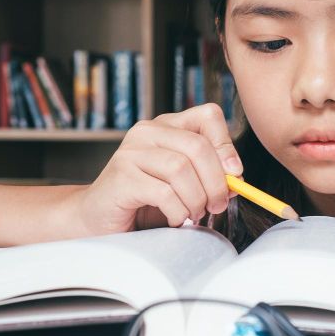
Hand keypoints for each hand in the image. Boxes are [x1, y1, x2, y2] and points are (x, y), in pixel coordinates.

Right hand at [71, 104, 242, 233]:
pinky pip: (164, 194)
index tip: (234, 174)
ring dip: (196, 200)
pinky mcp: (121, 177)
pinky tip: (175, 219)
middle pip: (198, 147)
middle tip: (217, 205)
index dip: (227, 145)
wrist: (98, 219)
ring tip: (193, 214)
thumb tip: (236, 177)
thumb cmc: (145, 202)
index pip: (208, 116)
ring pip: (181, 170)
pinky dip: (178, 212)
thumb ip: (209, 175)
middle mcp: (147, 132)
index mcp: (167, 126)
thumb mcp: (184, 183)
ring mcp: (131, 152)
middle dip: (216, 183)